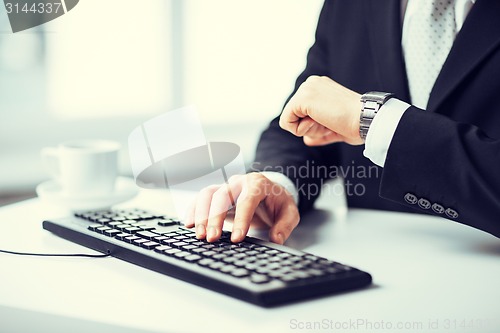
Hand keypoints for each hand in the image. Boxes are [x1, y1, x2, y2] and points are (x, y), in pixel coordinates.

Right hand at [184, 173, 299, 244]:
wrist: (271, 191)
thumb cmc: (278, 202)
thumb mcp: (289, 212)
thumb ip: (284, 225)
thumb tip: (276, 239)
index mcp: (258, 184)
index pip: (247, 200)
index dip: (241, 219)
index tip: (237, 238)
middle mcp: (239, 182)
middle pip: (222, 196)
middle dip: (215, 218)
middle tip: (212, 239)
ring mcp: (225, 186)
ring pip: (207, 195)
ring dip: (201, 214)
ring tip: (200, 234)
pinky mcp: (217, 194)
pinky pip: (201, 198)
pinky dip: (193, 210)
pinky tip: (189, 224)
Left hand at [279, 75, 362, 145]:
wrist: (367, 119)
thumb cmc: (357, 124)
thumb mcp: (335, 128)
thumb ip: (319, 132)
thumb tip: (307, 140)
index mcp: (319, 87)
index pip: (300, 112)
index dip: (313, 126)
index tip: (332, 122)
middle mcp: (311, 84)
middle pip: (293, 116)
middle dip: (309, 127)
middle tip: (331, 123)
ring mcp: (306, 89)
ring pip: (290, 119)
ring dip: (308, 129)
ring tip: (328, 121)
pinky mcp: (302, 98)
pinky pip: (286, 122)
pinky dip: (300, 130)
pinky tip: (319, 122)